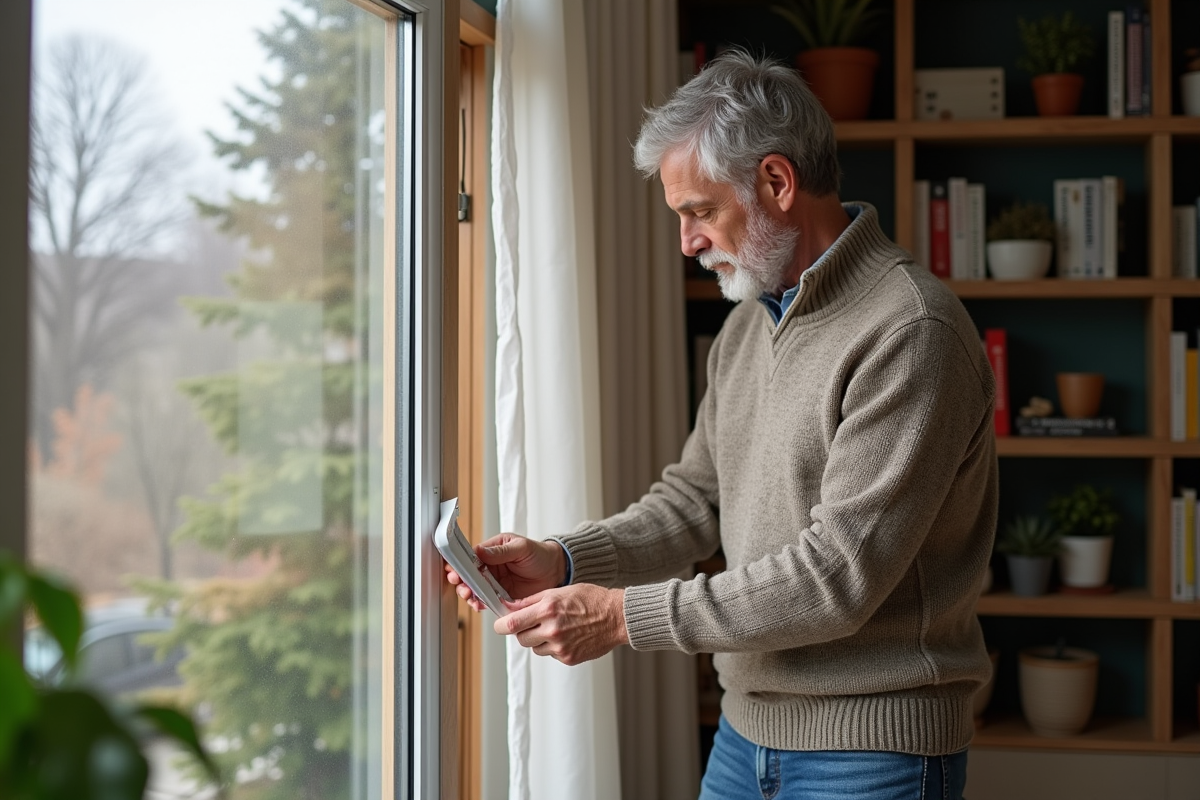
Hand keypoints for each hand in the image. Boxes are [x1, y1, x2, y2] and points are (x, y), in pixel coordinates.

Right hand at [444, 533, 565, 611]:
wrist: (556, 571)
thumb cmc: (540, 554)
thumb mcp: (521, 548)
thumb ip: (501, 552)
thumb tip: (480, 551)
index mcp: (492, 550)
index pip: (471, 556)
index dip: (460, 563)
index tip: (454, 569)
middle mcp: (491, 567)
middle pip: (469, 574)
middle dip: (461, 580)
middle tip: (460, 584)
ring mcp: (495, 582)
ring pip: (475, 589)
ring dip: (469, 593)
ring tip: (469, 595)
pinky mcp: (501, 596)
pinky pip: (487, 600)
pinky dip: (481, 603)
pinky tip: (479, 604)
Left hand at [494, 584, 627, 665]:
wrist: (616, 617)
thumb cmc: (591, 599)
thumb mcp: (559, 591)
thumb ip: (532, 600)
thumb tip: (510, 607)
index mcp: (548, 609)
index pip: (512, 623)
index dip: (500, 625)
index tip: (499, 625)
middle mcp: (552, 629)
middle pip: (520, 638)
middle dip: (522, 631)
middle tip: (532, 623)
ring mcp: (560, 646)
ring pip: (534, 647)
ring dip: (538, 639)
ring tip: (555, 627)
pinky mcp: (568, 658)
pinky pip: (550, 654)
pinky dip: (553, 646)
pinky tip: (567, 635)